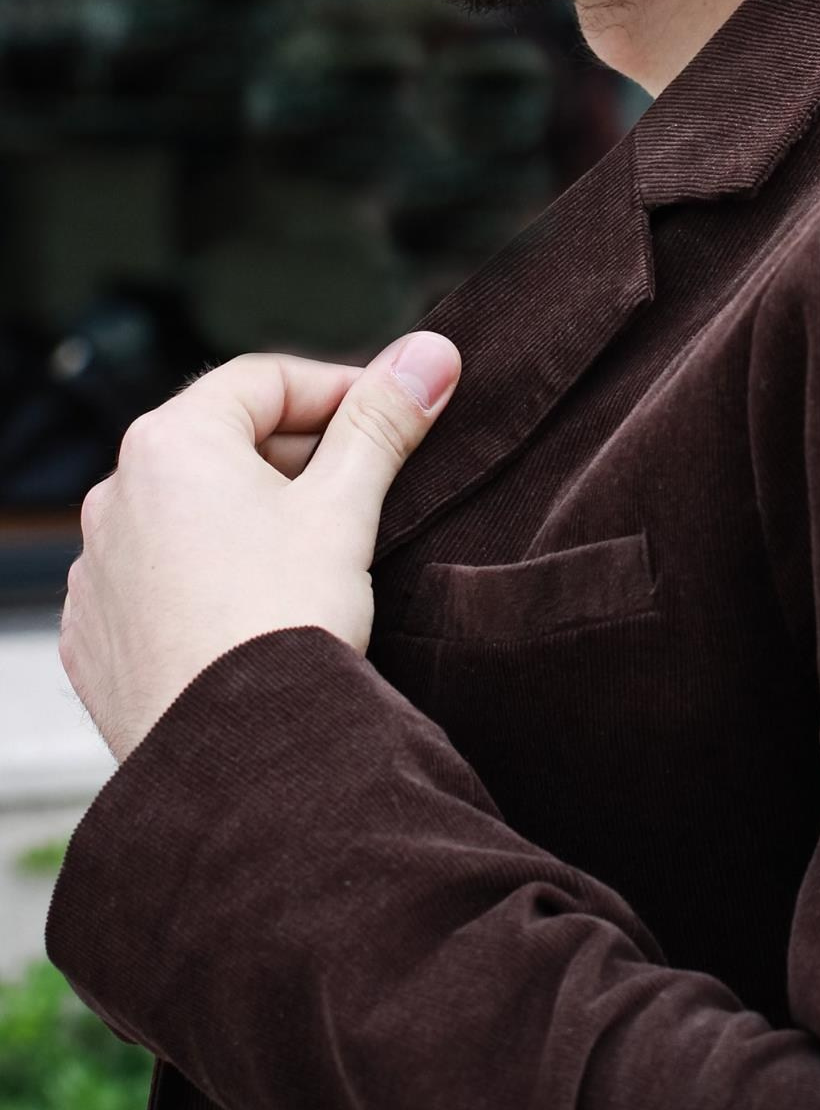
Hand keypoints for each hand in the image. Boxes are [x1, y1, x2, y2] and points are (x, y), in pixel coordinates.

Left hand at [58, 332, 461, 764]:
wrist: (238, 758)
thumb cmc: (284, 622)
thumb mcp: (346, 507)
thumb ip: (385, 421)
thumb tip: (430, 354)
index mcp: (169, 444)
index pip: (265, 380)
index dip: (339, 390)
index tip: (390, 417)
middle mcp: (115, 495)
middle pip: (223, 443)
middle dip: (296, 457)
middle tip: (362, 491)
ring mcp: (96, 569)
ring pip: (188, 513)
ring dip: (248, 517)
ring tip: (313, 558)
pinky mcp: (96, 635)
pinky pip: (157, 579)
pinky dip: (205, 578)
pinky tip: (257, 608)